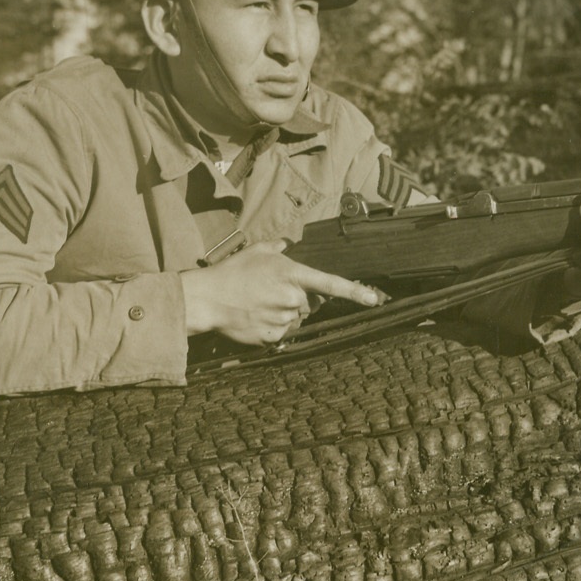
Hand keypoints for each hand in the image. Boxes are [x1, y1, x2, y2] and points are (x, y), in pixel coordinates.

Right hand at [181, 240, 379, 344]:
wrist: (207, 299)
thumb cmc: (231, 272)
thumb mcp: (256, 251)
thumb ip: (278, 247)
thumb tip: (288, 243)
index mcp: (292, 275)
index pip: (331, 283)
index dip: (355, 292)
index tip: (373, 298)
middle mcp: (292, 298)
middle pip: (310, 302)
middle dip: (298, 298)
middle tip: (272, 291)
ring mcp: (283, 319)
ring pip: (296, 318)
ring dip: (285, 312)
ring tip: (260, 303)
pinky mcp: (273, 337)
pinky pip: (283, 332)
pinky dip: (273, 326)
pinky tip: (256, 316)